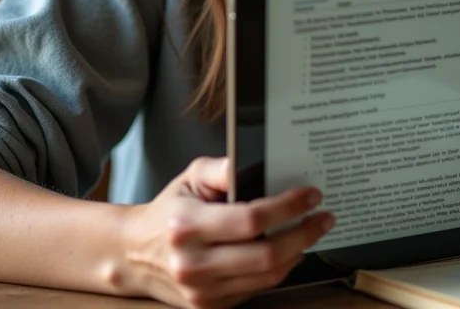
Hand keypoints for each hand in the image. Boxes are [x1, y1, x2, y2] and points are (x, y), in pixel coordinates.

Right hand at [117, 157, 333, 308]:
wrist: (134, 255)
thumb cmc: (170, 210)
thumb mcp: (189, 177)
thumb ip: (220, 168)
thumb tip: (249, 165)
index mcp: (188, 227)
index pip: (251, 219)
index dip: (288, 207)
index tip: (311, 195)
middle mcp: (194, 264)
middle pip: (266, 255)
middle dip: (304, 233)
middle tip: (324, 216)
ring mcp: (202, 292)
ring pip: (267, 277)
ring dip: (298, 252)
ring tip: (312, 230)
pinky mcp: (210, 308)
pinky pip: (257, 288)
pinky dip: (279, 269)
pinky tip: (289, 249)